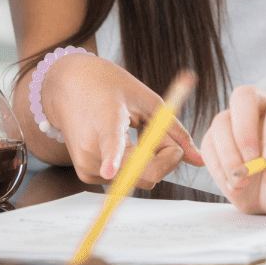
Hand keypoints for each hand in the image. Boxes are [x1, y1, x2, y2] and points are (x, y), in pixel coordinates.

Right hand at [40, 54, 202, 186]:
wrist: (66, 87)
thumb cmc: (105, 86)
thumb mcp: (145, 99)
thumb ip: (174, 130)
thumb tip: (199, 160)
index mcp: (105, 121)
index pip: (109, 145)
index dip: (112, 160)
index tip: (108, 171)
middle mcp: (92, 149)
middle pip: (142, 172)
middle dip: (165, 158)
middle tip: (164, 134)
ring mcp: (87, 166)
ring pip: (138, 178)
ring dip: (150, 160)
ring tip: (137, 130)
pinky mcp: (86, 175)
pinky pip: (126, 178)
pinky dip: (135, 164)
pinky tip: (124, 141)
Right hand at [200, 87, 265, 214]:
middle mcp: (263, 105)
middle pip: (244, 98)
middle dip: (243, 131)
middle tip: (249, 164)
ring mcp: (237, 118)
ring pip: (221, 122)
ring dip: (228, 156)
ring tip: (242, 182)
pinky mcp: (218, 136)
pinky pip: (209, 146)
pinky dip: (218, 169)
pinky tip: (234, 185)